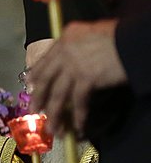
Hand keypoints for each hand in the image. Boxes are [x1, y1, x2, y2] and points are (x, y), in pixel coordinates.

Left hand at [28, 19, 126, 136]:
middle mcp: (65, 51)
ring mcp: (74, 65)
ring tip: (52, 129)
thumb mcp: (91, 34)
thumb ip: (77, 46)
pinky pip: (79, 101)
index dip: (36, 75)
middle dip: (38, 98)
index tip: (30, 85)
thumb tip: (72, 59)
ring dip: (54, 114)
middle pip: (46, 79)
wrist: (131, 40)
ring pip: (58, 94)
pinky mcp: (87, 78)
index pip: (46, 60)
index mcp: (65, 38)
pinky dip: (79, 115)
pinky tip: (78, 126)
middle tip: (34, 110)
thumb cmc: (118, 36)